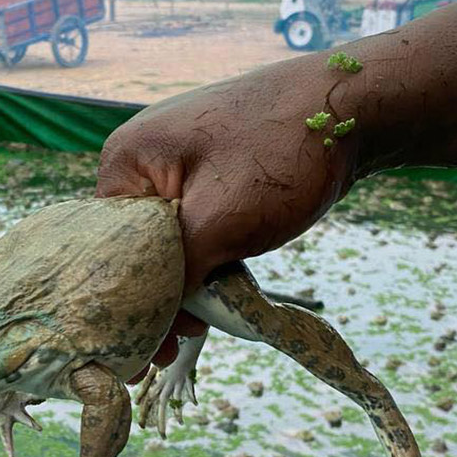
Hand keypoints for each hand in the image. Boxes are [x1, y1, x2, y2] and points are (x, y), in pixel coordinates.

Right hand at [96, 53, 360, 365]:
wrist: (352, 104)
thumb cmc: (280, 155)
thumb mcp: (219, 223)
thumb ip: (175, 275)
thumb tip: (152, 324)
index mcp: (126, 161)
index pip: (103, 247)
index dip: (122, 302)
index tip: (142, 351)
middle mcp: (142, 159)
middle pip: (131, 247)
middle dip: (153, 298)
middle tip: (170, 352)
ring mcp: (177, 164)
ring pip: (165, 242)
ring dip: (181, 284)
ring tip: (196, 331)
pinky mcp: (209, 174)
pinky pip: (191, 227)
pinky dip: (202, 261)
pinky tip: (215, 294)